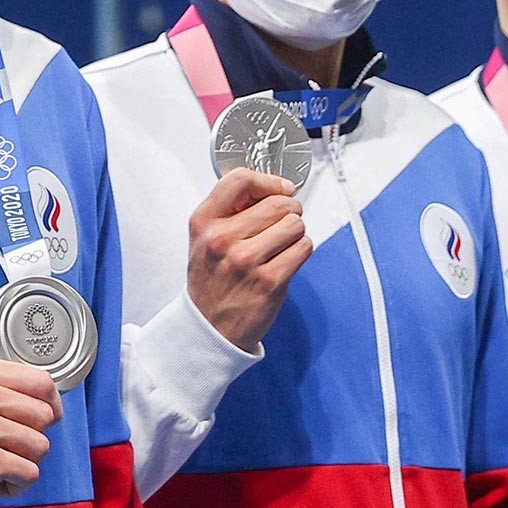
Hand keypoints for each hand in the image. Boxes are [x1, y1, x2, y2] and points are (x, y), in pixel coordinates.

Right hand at [0, 357, 61, 507]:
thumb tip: (46, 396)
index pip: (40, 380)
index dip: (49, 404)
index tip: (39, 419)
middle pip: (45, 414)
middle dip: (30, 437)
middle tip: (1, 448)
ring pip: (41, 446)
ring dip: (21, 463)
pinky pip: (30, 474)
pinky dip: (14, 485)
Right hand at [187, 167, 311, 351]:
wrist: (209, 327)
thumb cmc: (211, 279)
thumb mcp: (204, 238)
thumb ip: (230, 210)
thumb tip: (273, 187)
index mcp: (203, 222)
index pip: (240, 180)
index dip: (269, 181)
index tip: (281, 189)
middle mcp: (222, 239)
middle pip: (277, 203)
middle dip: (289, 210)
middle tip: (284, 223)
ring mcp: (246, 261)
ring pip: (294, 224)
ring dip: (295, 232)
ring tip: (281, 245)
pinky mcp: (269, 281)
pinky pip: (303, 248)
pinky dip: (300, 251)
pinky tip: (285, 260)